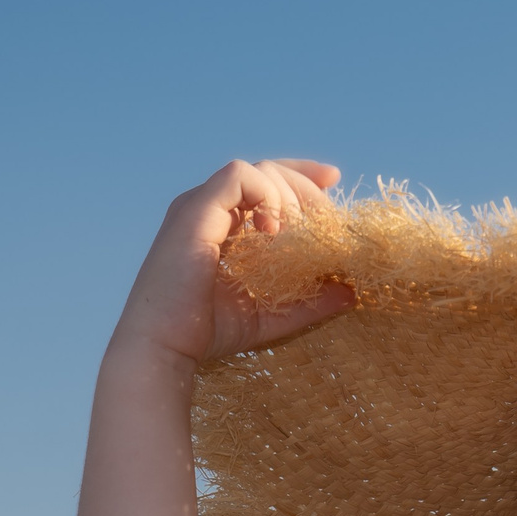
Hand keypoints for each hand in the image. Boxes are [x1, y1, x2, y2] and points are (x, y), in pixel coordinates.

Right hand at [114, 159, 354, 366]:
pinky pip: (239, 175)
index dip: (303, 175)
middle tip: (328, 222)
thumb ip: (311, 302)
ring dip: (291, 196)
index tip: (334, 180)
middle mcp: (210, 207)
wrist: (165, 346)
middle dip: (308, 189)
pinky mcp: (195, 208)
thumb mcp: (273, 315)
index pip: (266, 181)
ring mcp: (200, 205)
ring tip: (297, 236)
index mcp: (223, 223)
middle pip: (269, 171)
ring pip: (259, 170)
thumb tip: (351, 292)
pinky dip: (266, 195)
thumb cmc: (208, 332)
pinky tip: (273, 231)